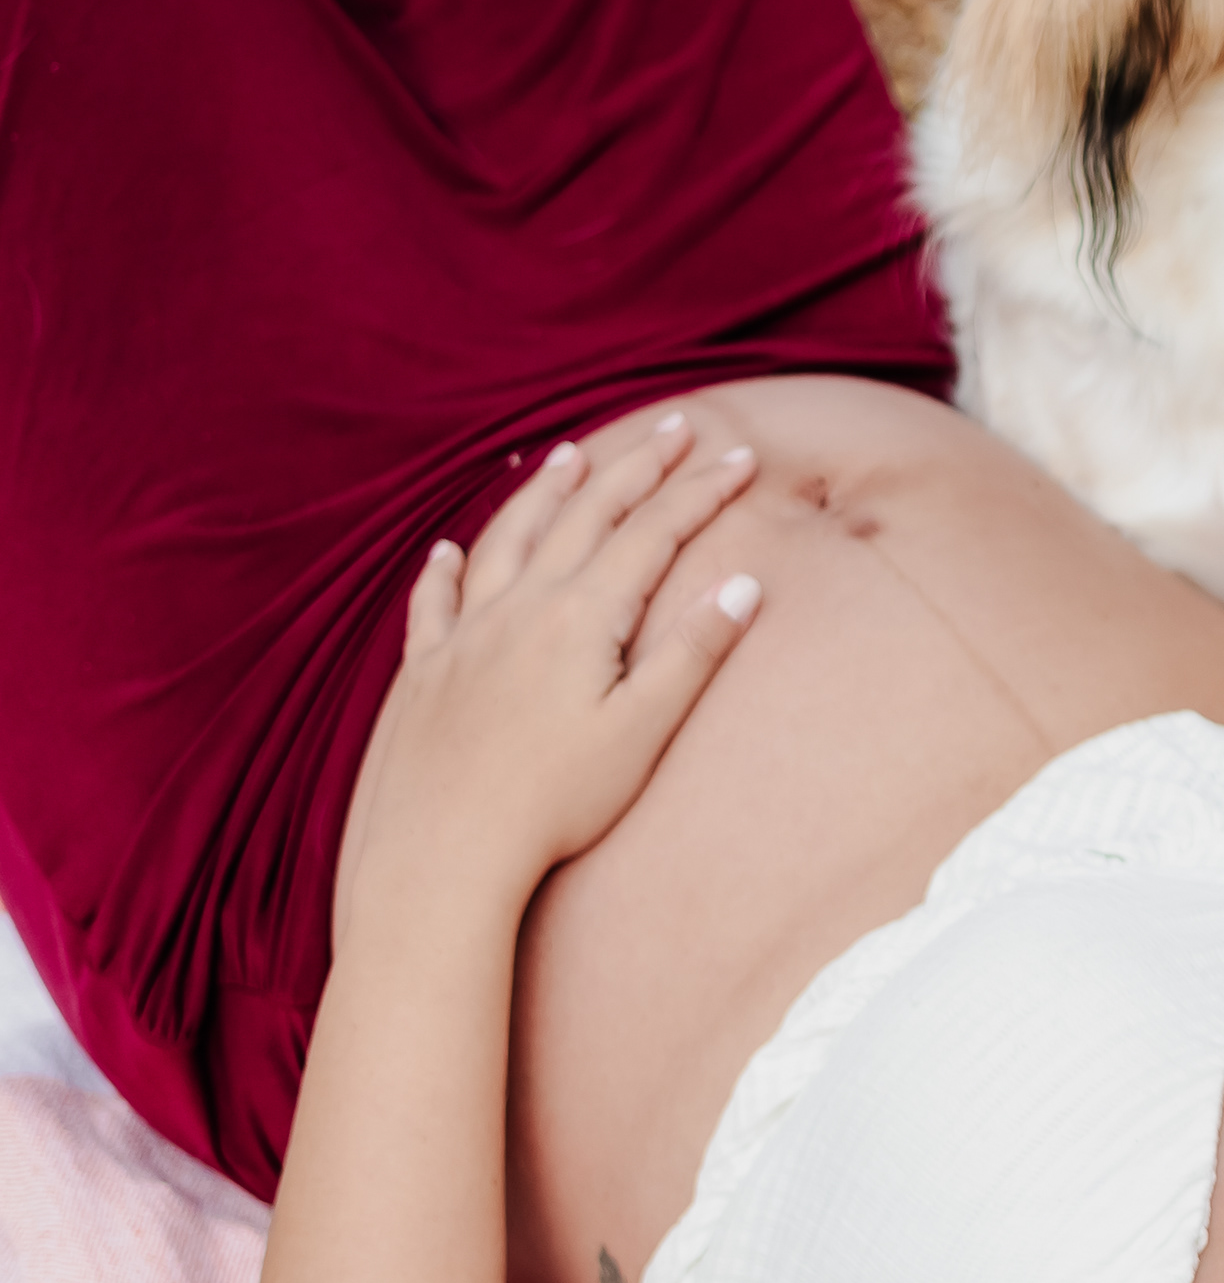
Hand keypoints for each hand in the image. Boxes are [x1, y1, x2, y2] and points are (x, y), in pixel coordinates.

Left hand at [341, 417, 765, 918]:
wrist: (441, 854)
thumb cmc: (554, 804)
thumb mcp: (641, 731)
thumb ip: (691, 652)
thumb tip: (742, 584)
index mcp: (581, 617)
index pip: (652, 534)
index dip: (700, 491)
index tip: (741, 457)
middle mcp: (520, 609)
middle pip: (586, 516)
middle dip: (637, 467)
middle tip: (676, 428)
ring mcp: (464, 637)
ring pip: (509, 539)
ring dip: (546, 492)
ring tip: (572, 455)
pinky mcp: (422, 673)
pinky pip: (433, 602)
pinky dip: (445, 568)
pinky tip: (448, 549)